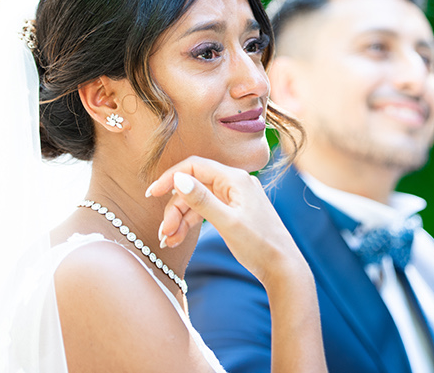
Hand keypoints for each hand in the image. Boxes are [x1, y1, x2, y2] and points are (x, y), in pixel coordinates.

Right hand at [145, 156, 307, 286]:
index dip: (170, 178)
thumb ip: (202, 200)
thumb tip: (178, 178)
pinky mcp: (235, 212)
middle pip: (194, 186)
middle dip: (175, 208)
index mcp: (235, 179)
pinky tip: (177, 239)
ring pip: (198, 201)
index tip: (151, 194)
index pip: (194, 167)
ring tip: (168, 240)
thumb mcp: (227, 223)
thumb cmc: (259, 245)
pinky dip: (191, 223)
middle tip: (164, 232)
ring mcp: (235, 198)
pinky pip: (207, 211)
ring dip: (180, 218)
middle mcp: (236, 183)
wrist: (283, 268)